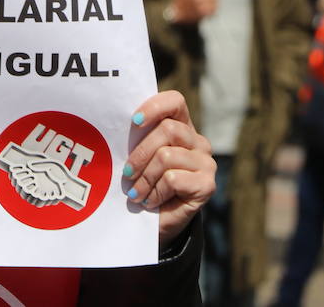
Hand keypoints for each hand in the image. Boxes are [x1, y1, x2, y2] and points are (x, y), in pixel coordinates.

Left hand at [123, 91, 215, 246]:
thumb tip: (116, 122)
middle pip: (167, 130)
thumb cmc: (142, 182)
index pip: (175, 101)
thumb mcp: (138, 156)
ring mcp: (206, 163)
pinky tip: (151, 201)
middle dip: (140, 152)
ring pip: (166, 156)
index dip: (154, 107)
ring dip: (144, 177)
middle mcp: (198, 142)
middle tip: (127, 173)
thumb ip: (136, 137)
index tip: (134, 121)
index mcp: (181, 127)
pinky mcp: (207, 185)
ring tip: (136, 192)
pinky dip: (155, 192)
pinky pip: (173, 179)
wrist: (156, 222)